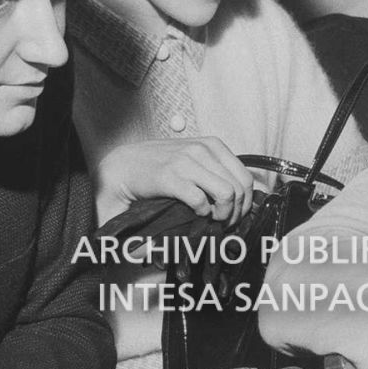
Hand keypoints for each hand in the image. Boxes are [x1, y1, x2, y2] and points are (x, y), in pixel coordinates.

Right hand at [99, 136, 257, 224]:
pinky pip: (201, 200)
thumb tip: (242, 197)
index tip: (234, 215)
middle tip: (223, 223)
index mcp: (211, 145)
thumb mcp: (193, 161)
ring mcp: (185, 162)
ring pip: (226, 194)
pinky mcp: (170, 177)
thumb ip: (216, 172)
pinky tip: (193, 214)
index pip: (246, 177)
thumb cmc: (158, 167)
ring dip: (222, 214)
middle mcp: (201, 150)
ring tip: (211, 220)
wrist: (121, 167)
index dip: (245, 202)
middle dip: (235, 212)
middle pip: (239, 188)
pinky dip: (201, 213)